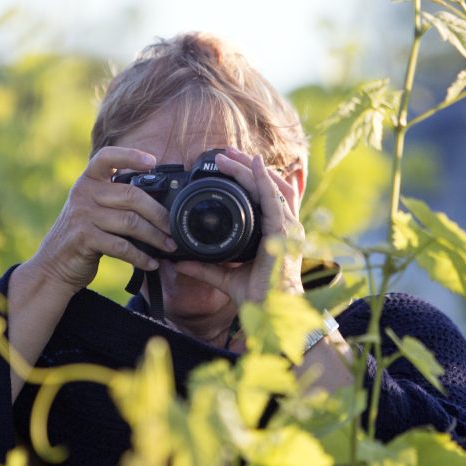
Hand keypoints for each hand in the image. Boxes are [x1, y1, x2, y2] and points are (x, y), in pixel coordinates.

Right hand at [26, 146, 177, 294]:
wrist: (54, 265)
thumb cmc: (84, 235)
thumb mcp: (94, 209)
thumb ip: (116, 199)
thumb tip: (161, 202)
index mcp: (88, 180)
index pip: (107, 157)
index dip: (131, 155)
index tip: (153, 162)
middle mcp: (83, 193)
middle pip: (131, 195)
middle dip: (158, 213)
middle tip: (173, 227)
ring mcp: (82, 215)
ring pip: (130, 222)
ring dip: (155, 237)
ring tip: (168, 246)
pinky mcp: (84, 239)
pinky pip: (122, 247)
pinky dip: (140, 256)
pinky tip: (151, 262)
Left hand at [173, 147, 304, 308]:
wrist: (271, 312)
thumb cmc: (258, 297)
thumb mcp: (225, 277)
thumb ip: (204, 268)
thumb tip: (178, 262)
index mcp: (277, 232)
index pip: (267, 197)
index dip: (251, 179)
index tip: (230, 167)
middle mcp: (286, 226)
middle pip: (270, 185)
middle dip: (248, 166)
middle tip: (226, 153)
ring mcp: (287, 227)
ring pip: (271, 185)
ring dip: (250, 167)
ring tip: (231, 155)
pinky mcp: (283, 231)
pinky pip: (274, 198)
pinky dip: (264, 178)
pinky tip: (253, 164)